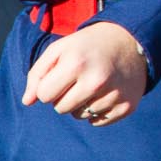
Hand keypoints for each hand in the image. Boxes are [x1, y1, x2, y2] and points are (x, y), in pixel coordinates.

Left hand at [23, 22, 147, 127]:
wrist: (133, 39)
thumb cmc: (89, 45)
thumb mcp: (60, 49)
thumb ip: (37, 74)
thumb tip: (27, 102)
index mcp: (76, 64)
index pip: (44, 96)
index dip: (50, 85)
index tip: (62, 74)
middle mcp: (96, 81)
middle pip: (61, 109)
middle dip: (64, 96)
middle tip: (80, 78)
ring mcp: (114, 95)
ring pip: (80, 116)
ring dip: (82, 103)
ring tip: (95, 83)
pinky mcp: (127, 106)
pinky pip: (97, 122)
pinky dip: (98, 110)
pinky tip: (106, 92)